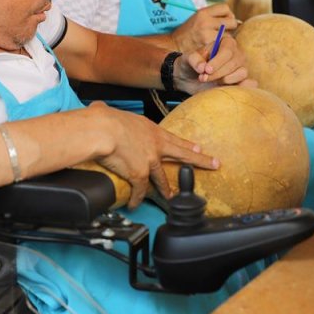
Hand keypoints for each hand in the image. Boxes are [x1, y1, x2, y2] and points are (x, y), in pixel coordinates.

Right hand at [88, 102, 218, 207]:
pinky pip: (140, 191)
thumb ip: (108, 112)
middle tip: (214, 163)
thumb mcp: (110, 112)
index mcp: (149, 129)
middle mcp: (155, 145)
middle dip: (201, 160)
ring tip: (171, 197)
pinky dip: (137, 199)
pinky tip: (135, 204)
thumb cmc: (103, 120)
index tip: (197, 147)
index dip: (185, 144)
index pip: (173, 138)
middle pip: (183, 154)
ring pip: (162, 178)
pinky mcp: (140, 175)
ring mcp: (150, 161)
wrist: (103, 131)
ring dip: (167, 189)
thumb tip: (98, 109)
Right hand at [170, 3, 238, 51]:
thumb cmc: (188, 32)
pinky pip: (222, 43)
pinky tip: (215, 46)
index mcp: (203, 12)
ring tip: (217, 40)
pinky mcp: (207, 44)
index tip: (224, 21)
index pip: (226, 8)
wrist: (175, 45)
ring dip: (226, 38)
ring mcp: (207, 32)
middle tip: (224, 32)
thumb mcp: (198, 18)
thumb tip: (235, 20)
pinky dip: (221, 45)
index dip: (228, 14)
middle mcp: (205, 20)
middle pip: (231, 20)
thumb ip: (213, 17)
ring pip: (229, 34)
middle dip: (230, 27)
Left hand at [173, 32, 254, 93]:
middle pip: (234, 63)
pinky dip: (244, 87)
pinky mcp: (241, 81)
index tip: (206, 70)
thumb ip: (194, 60)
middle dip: (218, 73)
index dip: (218, 62)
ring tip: (211, 82)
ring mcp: (240, 67)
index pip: (227, 51)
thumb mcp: (187, 59)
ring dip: (226, 80)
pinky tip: (228, 88)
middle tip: (203, 78)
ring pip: (242, 73)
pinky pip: (251, 84)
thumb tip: (203, 68)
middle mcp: (236, 54)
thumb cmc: (191, 64)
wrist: (190, 78)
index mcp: (225, 42)